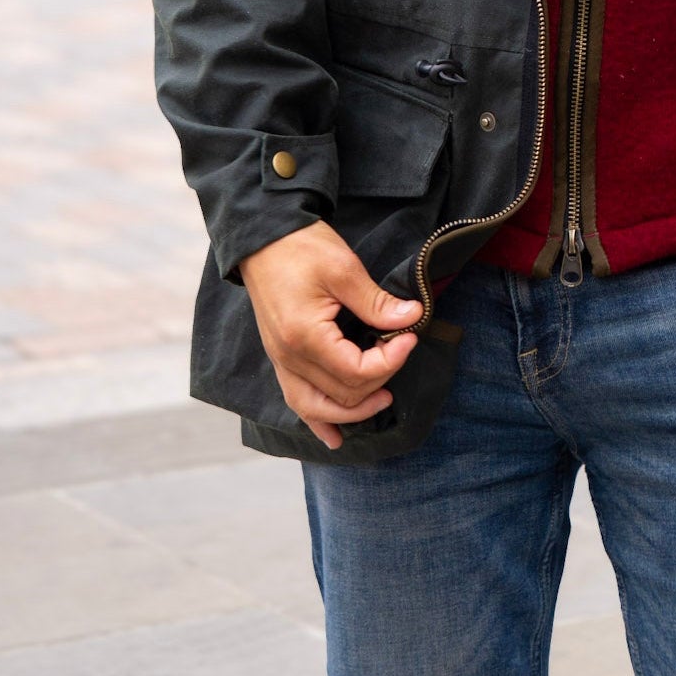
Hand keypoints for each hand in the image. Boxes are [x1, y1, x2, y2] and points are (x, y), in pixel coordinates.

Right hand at [238, 220, 421, 448]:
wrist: (263, 238)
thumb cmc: (301, 248)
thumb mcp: (344, 269)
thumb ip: (377, 303)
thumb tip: (412, 318)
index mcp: (305, 337)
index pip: (355, 372)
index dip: (390, 360)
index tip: (409, 336)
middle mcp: (289, 358)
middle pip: (342, 394)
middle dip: (380, 379)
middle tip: (401, 351)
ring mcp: (282, 361)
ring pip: (317, 409)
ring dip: (353, 411)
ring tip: (383, 399)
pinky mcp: (281, 358)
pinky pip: (298, 402)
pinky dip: (318, 420)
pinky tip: (335, 437)